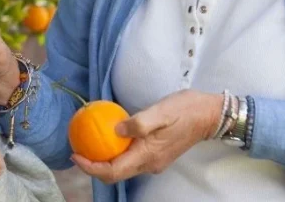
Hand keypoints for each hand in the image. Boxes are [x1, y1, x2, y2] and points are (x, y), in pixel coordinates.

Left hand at [71, 90, 221, 182]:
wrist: (209, 115)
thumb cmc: (185, 110)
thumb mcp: (160, 111)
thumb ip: (138, 123)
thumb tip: (115, 130)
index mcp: (148, 156)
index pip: (113, 171)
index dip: (91, 167)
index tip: (75, 154)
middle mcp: (149, 164)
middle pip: (115, 173)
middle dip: (93, 165)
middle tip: (77, 147)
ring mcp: (154, 161)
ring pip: (122, 167)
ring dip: (103, 159)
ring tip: (88, 141)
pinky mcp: (156, 155)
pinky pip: (130, 158)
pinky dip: (115, 151)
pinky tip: (108, 136)